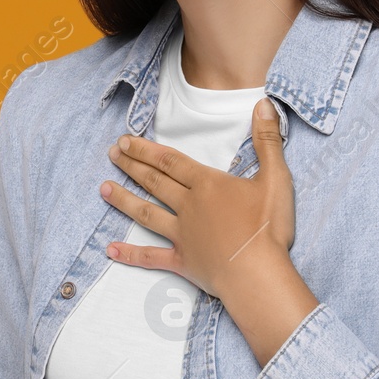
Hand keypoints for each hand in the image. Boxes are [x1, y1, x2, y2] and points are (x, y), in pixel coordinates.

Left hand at [100, 97, 295, 296]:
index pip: (171, 161)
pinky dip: (130, 254)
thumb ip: (267, 140)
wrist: (257, 274)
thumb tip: (263, 104)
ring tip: (102, 189)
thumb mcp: (276, 178)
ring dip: (124, 200)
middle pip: (155, 182)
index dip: (147, 150)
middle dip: (131, 166)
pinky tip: (110, 250)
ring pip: (147, 214)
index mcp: (208, 185)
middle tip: (111, 154)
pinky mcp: (183, 262)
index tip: (125, 141)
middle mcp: (188, 207)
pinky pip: (151, 257)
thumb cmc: (268, 227)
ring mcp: (182, 235)